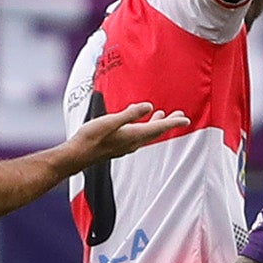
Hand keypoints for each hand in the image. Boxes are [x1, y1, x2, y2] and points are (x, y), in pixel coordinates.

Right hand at [68, 102, 188, 169]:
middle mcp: (133, 142)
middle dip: (168, 122)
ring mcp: (125, 145)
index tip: (186, 119)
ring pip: (146, 133)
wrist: (76, 156)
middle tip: (180, 115)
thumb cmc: (90, 138)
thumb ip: (130, 114)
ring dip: (156, 124)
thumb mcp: (110, 121)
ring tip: (162, 114)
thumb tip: (149, 106)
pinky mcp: (118, 145)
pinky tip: (137, 120)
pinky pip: (136, 135)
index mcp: (134, 135)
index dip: (173, 123)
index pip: (159, 128)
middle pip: (155, 131)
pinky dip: (142, 126)